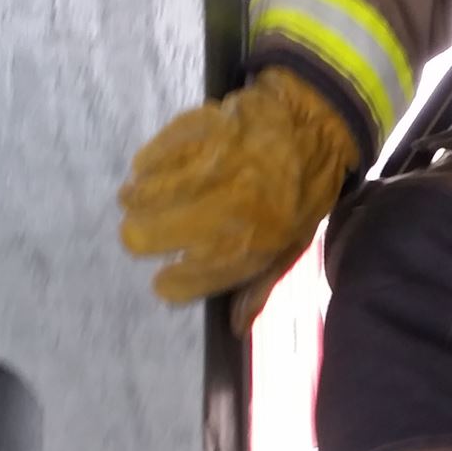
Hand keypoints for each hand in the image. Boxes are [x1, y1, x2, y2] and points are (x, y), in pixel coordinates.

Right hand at [119, 67, 357, 330]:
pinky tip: (143, 171)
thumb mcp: (293, 244)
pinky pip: (156, 154)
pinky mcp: (203, 129)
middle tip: (140, 236)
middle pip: (151, 235)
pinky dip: (145, 164)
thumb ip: (260, 285)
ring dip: (135, 200)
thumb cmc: (305, 190)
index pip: (192, 276)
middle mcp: (230, 206)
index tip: (162, 282)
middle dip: (139, 239)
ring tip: (133, 201)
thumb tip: (234, 328)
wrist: (318, 122)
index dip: (171, 284)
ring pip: (146, 194)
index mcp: (255, 240)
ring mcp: (213, 165)